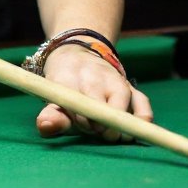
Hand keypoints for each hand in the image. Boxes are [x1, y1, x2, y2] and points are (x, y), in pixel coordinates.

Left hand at [35, 44, 153, 142]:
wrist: (76, 53)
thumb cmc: (64, 84)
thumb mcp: (53, 97)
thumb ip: (52, 114)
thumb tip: (44, 127)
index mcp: (72, 77)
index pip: (80, 104)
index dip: (83, 121)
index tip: (82, 126)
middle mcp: (96, 77)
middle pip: (103, 109)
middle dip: (100, 128)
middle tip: (95, 132)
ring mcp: (116, 81)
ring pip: (124, 107)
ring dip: (120, 128)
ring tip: (111, 134)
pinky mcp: (132, 88)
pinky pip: (143, 106)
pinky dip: (141, 121)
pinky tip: (131, 132)